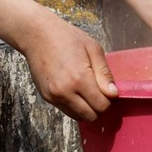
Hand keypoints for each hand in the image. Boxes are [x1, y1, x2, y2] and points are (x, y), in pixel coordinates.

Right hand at [0, 0, 117, 121]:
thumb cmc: (67, 37)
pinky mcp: (47, 97)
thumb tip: (113, 94)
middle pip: (91, 116)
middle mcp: (65, 92)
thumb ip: (104, 73)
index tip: (107, 88)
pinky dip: (74, 105)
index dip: (109, 99)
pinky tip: (74, 89)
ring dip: (86, 109)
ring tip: (86, 91)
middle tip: (98, 91)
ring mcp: (54, 97)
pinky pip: (66, 111)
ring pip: (78, 117)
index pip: (102, 105)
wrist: (37, 34)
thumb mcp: (92, 48)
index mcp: (80, 78)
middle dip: (99, 107)